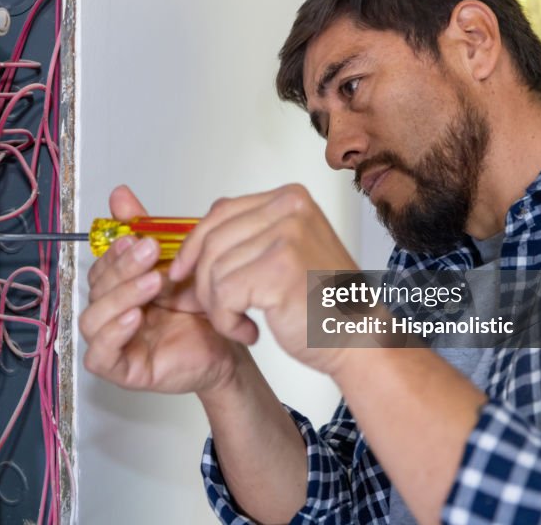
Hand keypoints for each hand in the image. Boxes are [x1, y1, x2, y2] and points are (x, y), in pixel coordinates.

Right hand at [80, 185, 242, 393]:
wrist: (234, 343)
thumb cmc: (205, 306)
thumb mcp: (178, 260)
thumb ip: (146, 228)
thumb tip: (119, 194)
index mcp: (122, 287)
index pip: (100, 266)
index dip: (113, 251)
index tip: (135, 235)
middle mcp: (114, 313)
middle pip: (95, 288)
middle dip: (121, 267)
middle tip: (150, 252)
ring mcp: (115, 342)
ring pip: (92, 319)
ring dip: (120, 296)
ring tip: (153, 283)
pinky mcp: (124, 370)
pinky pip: (100, 356)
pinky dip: (113, 334)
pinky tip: (136, 316)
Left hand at [169, 184, 357, 374]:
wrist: (358, 340)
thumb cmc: (323, 304)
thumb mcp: (286, 252)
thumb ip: (249, 237)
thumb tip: (193, 242)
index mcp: (290, 199)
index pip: (221, 212)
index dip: (194, 244)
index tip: (182, 271)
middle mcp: (290, 209)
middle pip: (213, 241)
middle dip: (203, 282)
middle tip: (220, 310)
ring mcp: (287, 237)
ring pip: (214, 270)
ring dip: (218, 307)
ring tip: (241, 322)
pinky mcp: (279, 270)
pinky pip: (223, 295)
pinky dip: (227, 321)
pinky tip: (249, 331)